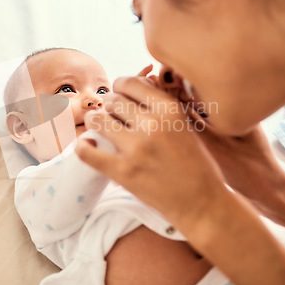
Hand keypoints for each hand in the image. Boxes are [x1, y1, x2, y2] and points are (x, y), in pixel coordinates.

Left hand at [76, 75, 226, 230]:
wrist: (202, 202)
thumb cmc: (194, 163)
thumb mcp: (183, 125)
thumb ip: (158, 105)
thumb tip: (130, 85)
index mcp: (169, 109)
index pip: (129, 82)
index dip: (120, 88)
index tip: (119, 97)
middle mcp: (152, 124)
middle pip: (112, 100)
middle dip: (109, 106)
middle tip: (112, 117)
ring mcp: (136, 148)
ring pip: (97, 120)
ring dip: (95, 122)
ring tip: (99, 129)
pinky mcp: (123, 171)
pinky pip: (87, 152)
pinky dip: (82, 147)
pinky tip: (88, 146)